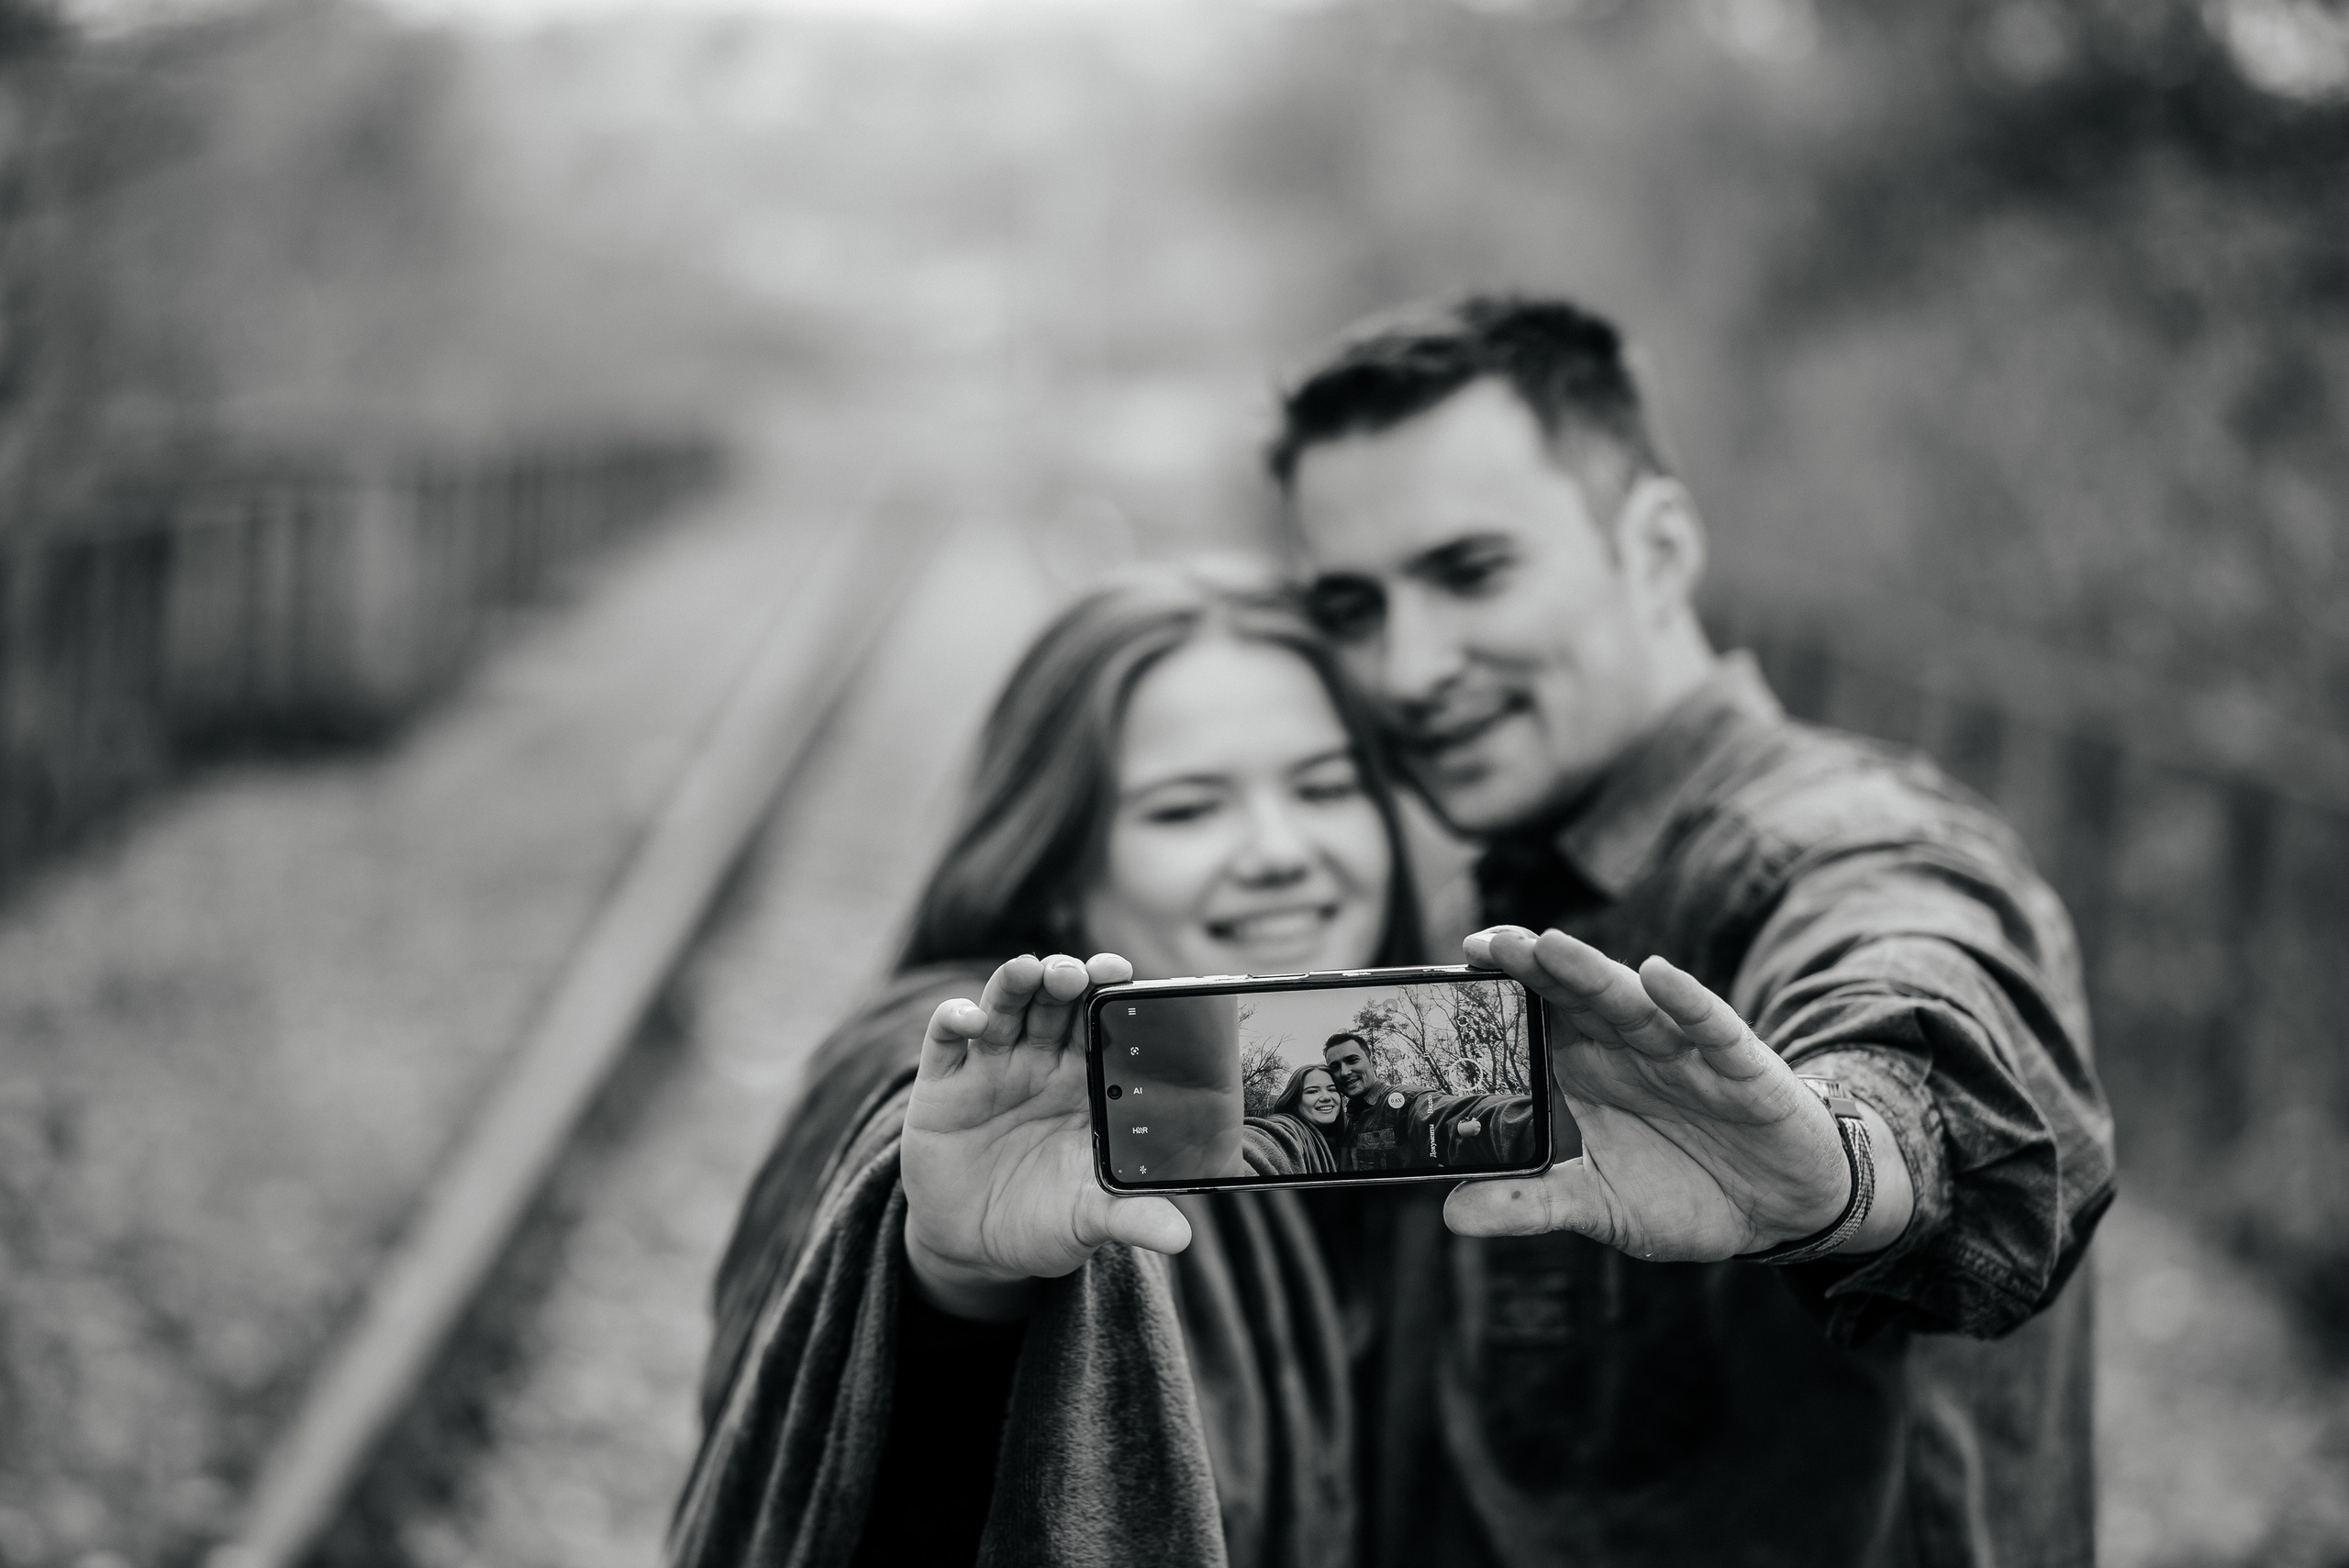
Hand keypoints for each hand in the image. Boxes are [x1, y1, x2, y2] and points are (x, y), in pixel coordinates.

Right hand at [901, 951, 1191, 1319]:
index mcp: (1085, 1081)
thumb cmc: (1043, 1222)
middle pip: (1055, 1000)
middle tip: (1083, 972)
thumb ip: (1130, 1218)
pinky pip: (946, 1036)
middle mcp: (1040, 1062)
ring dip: (1017, 981)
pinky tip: (971, 1019)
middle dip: (1069, 976)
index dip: (1110, 993)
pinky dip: (957, 1017)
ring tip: (1032, 972)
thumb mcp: (1088, 1223)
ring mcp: (991, 1066)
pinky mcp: (943, 1082)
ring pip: (1005, 1004)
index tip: (1124, 975)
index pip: (1102, 1022)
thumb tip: (1181, 1240)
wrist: (975, 1248)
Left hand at [1445, 927, 1909, 1259]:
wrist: (1782, 1210)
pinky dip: (1686, 1001)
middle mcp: (1628, 1050)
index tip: (1452, 971)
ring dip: (1592, 973)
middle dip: (1534, 967)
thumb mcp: (1601, 1208)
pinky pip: (1710, 1026)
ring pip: (1632, 1003)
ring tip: (1548, 947)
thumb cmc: (1688, 1193)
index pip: (1536, 1019)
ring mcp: (1683, 1052)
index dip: (1499, 994)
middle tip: (1485, 943)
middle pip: (1575, 997)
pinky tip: (1659, 975)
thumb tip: (1451, 1216)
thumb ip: (1531, 1205)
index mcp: (1588, 1072)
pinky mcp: (1739, 1067)